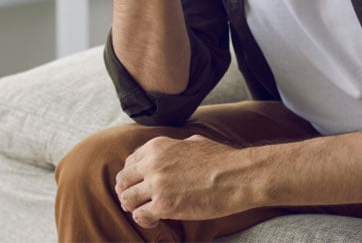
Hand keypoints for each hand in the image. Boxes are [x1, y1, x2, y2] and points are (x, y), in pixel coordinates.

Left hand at [115, 135, 247, 228]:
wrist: (238, 176)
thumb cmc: (222, 159)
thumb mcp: (193, 142)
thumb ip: (175, 147)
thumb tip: (173, 150)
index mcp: (158, 146)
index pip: (129, 161)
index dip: (132, 175)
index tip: (138, 184)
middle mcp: (152, 163)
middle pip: (123, 180)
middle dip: (127, 191)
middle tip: (137, 200)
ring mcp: (157, 185)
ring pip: (126, 199)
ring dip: (133, 207)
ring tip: (145, 211)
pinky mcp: (164, 206)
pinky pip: (139, 215)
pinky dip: (144, 220)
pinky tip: (154, 220)